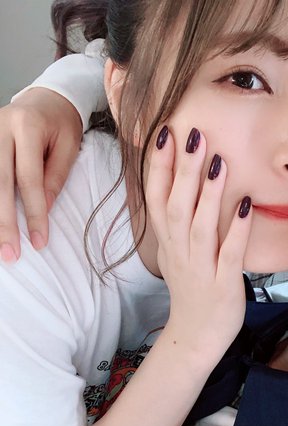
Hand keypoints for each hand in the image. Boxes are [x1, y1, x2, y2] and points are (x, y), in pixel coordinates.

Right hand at [0, 88, 81, 260]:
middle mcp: (0, 128)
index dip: (33, 213)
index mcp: (27, 127)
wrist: (46, 96)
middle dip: (4, 223)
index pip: (28, 179)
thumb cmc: (62, 124)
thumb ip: (55, 177)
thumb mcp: (69, 147)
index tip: (38, 242)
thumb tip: (43, 211)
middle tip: (10, 254)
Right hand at [145, 125, 252, 364]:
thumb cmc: (191, 289)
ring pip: (200, 227)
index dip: (158, 166)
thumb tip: (181, 182)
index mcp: (168, 242)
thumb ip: (177, 221)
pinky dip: (238, 230)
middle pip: (177, 206)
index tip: (165, 133)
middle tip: (194, 135)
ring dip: (209, 195)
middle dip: (184, 170)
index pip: (156, 198)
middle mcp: (180, 252)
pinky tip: (248, 206)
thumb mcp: (175, 253)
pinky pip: (230, 255)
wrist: (195, 336)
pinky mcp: (223, 284)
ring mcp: (200, 269)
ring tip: (219, 162)